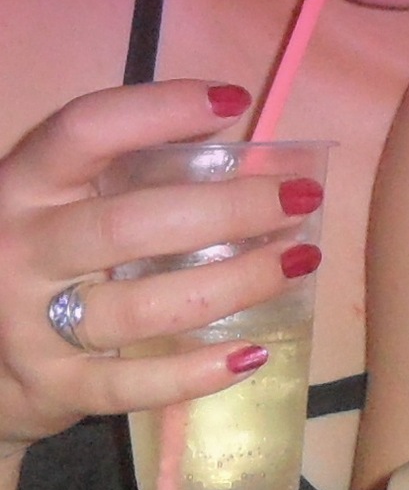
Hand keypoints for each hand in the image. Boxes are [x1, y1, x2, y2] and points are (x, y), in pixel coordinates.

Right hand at [0, 78, 321, 457]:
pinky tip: (253, 353)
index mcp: (26, 186)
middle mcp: (21, 250)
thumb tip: (236, 137)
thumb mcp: (67, 201)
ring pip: (143, 306)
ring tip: (299, 261)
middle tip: (299, 200)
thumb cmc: (50, 260)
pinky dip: (197, 373)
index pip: (86, 129)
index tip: (233, 102)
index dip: (160, 108)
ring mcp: (32, 325)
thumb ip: (131, 170)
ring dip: (234, 284)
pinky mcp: (55, 387)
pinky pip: (134, 384)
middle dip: (228, 209)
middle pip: (129, 224)